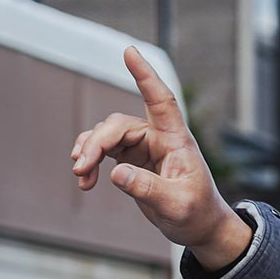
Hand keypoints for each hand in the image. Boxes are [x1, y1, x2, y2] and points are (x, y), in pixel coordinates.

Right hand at [70, 46, 252, 268]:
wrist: (199, 227)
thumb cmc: (197, 213)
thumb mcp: (177, 205)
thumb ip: (148, 189)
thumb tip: (116, 173)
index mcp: (177, 141)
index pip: (161, 101)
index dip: (146, 76)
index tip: (129, 51)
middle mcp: (159, 138)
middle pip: (118, 125)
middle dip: (95, 143)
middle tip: (80, 167)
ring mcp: (144, 146)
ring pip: (106, 135)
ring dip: (88, 152)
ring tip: (81, 176)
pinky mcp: (132, 159)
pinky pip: (103, 150)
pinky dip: (90, 161)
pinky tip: (85, 181)